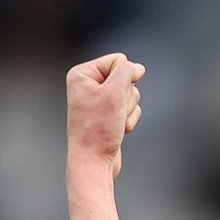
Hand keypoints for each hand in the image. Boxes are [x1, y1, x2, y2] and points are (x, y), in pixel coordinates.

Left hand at [66, 53, 146, 177]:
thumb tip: (137, 67)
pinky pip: (131, 109)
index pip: (118, 60)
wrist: (94, 159)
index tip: (112, 96)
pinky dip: (129, 120)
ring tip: (115, 122)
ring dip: (129, 110)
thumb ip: (126, 72)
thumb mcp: (114, 93)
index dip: (124, 77)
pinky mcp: (109, 113)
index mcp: (82, 74)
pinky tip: (118, 129)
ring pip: (131, 94)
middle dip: (126, 96)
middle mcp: (88, 85)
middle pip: (126, 78)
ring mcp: (99, 100)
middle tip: (113, 112)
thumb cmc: (98, 128)